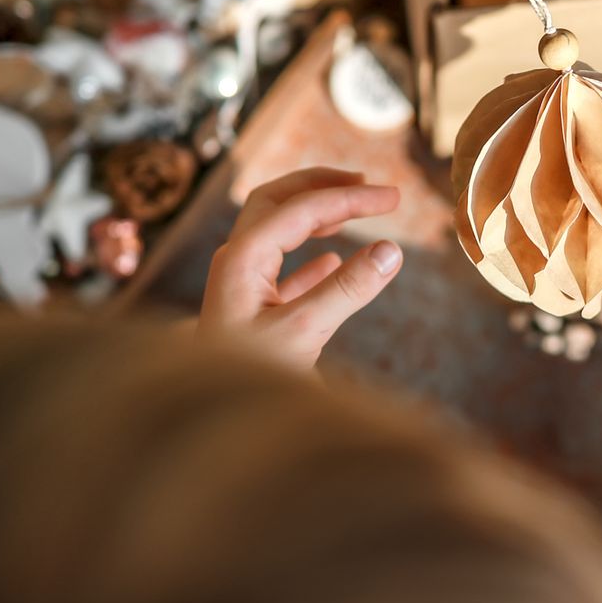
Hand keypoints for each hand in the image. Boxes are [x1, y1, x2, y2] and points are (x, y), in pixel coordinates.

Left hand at [200, 168, 402, 368]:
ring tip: (355, 208)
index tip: (392, 197)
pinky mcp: (250, 309)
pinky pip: (282, 267)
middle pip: (277, 199)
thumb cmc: (246, 378)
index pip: (301, 208)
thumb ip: (347, 290)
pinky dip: (310, 254)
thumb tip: (391, 251)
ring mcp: (240, 283)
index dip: (349, 198)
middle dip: (322, 185)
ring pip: (278, 228)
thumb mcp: (304, 332)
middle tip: (366, 183)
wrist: (208, 419)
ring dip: (317, 213)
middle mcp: (237, 261)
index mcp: (243, 258)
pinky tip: (335, 257)